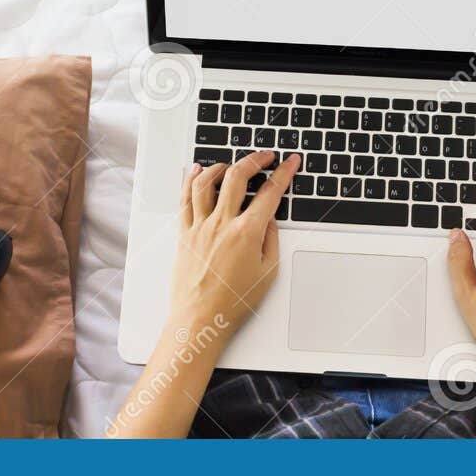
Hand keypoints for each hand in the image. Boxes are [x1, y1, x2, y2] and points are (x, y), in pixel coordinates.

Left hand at [168, 150, 298, 333]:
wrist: (200, 318)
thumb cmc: (233, 302)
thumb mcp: (267, 272)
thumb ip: (271, 240)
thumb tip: (270, 218)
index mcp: (247, 233)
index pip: (270, 193)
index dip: (284, 173)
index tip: (291, 162)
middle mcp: (222, 224)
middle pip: (238, 176)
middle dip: (255, 159)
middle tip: (266, 156)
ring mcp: (200, 226)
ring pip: (207, 182)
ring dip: (222, 166)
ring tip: (233, 164)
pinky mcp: (185, 233)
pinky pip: (185, 199)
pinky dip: (191, 179)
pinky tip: (198, 170)